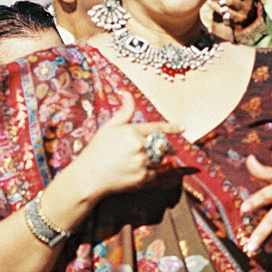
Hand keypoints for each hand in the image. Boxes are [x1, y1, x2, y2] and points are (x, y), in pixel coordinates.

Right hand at [64, 104, 181, 199]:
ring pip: (161, 160)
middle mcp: (140, 147)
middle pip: (162, 145)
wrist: (88, 178)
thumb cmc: (96, 151)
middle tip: (162, 151)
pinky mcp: (144, 179)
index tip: (184, 128)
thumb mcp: (108, 128)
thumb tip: (127, 93)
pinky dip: (154, 174)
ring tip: (144, 163)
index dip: (172, 128)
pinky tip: (142, 173)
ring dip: (158, 161)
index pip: (158, 128)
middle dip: (164, 147)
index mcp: (132, 132)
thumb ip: (123, 112)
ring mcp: (143, 163)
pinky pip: (157, 175)